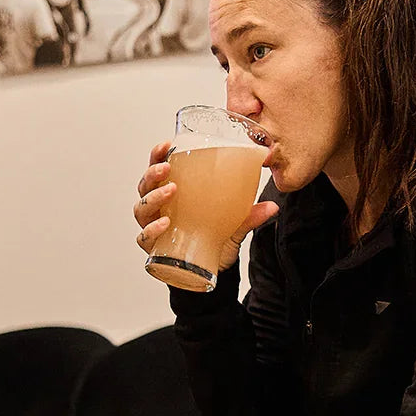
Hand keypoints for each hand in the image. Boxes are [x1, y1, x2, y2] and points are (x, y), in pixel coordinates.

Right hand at [134, 142, 278, 270]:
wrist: (210, 271)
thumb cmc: (214, 239)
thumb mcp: (233, 225)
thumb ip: (249, 215)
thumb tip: (274, 206)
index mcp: (172, 194)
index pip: (159, 169)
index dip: (157, 155)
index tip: (167, 144)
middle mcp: (158, 208)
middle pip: (145, 185)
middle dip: (153, 173)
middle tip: (167, 168)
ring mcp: (153, 227)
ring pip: (141, 208)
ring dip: (153, 197)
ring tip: (170, 190)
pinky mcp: (153, 248)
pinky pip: (144, 237)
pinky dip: (151, 229)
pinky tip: (165, 224)